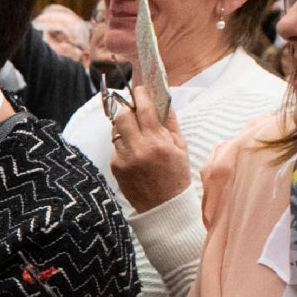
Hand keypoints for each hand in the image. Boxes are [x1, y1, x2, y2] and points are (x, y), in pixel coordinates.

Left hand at [105, 88, 191, 211]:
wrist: (164, 207)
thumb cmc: (176, 176)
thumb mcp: (181, 148)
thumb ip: (171, 123)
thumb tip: (164, 101)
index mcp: (157, 142)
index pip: (144, 109)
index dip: (140, 95)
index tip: (140, 89)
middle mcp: (138, 149)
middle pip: (122, 115)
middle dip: (127, 107)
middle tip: (133, 106)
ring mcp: (124, 158)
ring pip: (116, 130)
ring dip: (124, 126)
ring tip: (136, 132)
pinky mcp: (115, 167)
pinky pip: (116, 147)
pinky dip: (123, 144)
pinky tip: (135, 153)